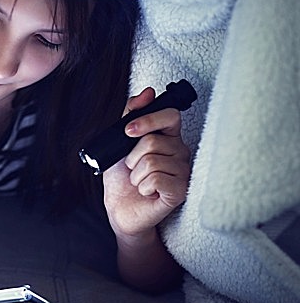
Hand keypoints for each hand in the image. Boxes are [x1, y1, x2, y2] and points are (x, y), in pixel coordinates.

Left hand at [103, 87, 190, 237]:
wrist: (120, 209)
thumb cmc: (122, 177)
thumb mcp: (119, 143)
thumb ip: (131, 116)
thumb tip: (147, 93)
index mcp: (168, 137)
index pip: (170, 116)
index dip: (148, 120)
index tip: (128, 131)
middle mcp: (179, 152)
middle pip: (153, 141)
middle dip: (133, 156)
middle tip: (133, 168)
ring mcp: (183, 171)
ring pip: (152, 161)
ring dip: (136, 174)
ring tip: (140, 181)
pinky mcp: (181, 190)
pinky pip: (156, 179)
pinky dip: (143, 186)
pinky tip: (147, 192)